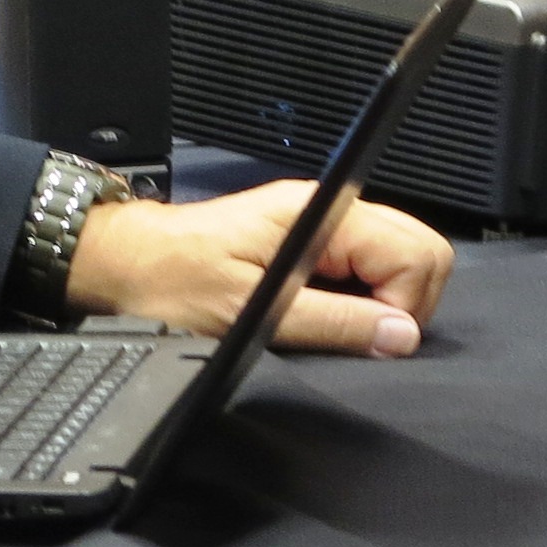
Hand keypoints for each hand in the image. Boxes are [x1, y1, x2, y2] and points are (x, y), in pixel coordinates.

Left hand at [63, 184, 450, 357]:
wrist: (127, 262)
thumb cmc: (174, 280)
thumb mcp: (253, 311)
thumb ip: (333, 322)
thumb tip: (402, 336)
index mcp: (321, 214)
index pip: (416, 250)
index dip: (404, 303)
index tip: (368, 335)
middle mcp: (329, 211)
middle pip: (419, 250)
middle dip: (404, 302)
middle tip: (356, 332)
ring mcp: (322, 225)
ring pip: (398, 259)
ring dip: (381, 301)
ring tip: (330, 322)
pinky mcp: (311, 243)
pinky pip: (366, 268)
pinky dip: (361, 298)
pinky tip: (322, 313)